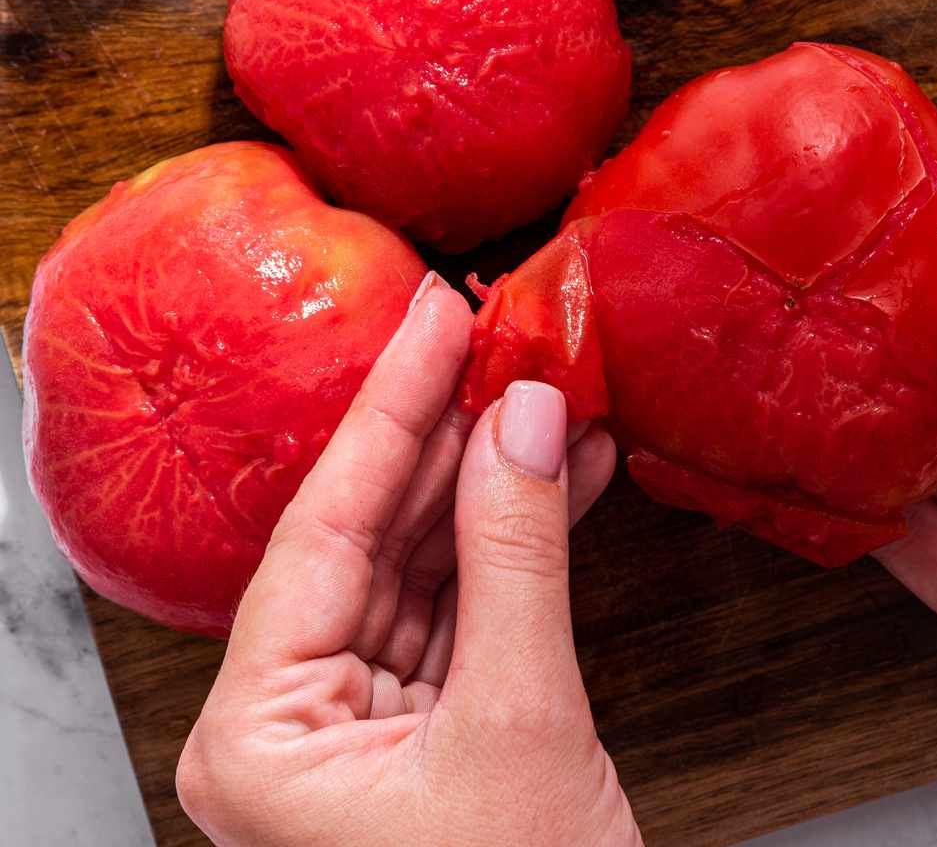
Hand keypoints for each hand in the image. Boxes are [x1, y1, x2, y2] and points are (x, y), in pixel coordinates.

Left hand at [176, 273, 640, 845]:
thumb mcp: (519, 719)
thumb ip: (517, 557)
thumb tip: (523, 419)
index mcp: (257, 735)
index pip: (323, 528)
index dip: (390, 411)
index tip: (434, 319)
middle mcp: (287, 728)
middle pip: (371, 540)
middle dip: (447, 439)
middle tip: (497, 340)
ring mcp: (353, 732)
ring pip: (423, 571)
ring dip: (493, 488)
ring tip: (548, 400)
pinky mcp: (420, 734)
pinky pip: (460, 614)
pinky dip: (514, 551)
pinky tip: (561, 481)